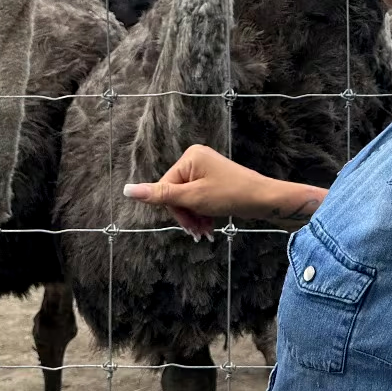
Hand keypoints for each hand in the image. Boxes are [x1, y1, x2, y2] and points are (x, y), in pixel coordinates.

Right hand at [123, 144, 270, 237]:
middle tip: (198, 234)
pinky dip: (202, 213)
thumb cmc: (230, 195)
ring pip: (188, 199)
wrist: (264, 199)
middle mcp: (196, 159)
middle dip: (186, 215)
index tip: (189, 226)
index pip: (166, 187)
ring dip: (194, 218)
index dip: (175, 210)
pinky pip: (199, 198)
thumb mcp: (193, 198)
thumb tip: (127, 190)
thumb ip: (160, 195)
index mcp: (190, 157)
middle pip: (176, 194)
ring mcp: (206, 169)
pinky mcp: (214, 180)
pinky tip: (208, 227)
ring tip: (205, 233)